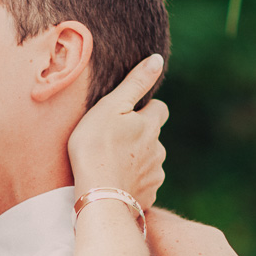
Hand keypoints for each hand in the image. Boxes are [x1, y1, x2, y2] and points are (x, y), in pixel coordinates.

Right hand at [68, 54, 167, 208]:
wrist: (98, 194)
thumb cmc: (96, 147)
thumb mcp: (110, 107)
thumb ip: (135, 83)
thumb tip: (157, 60)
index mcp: (149, 125)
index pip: (159, 109)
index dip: (146, 110)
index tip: (129, 115)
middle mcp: (158, 149)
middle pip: (153, 138)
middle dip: (140, 137)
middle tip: (115, 142)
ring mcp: (155, 174)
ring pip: (150, 162)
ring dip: (137, 161)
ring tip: (113, 165)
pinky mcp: (148, 196)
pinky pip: (144, 185)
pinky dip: (134, 183)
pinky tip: (116, 184)